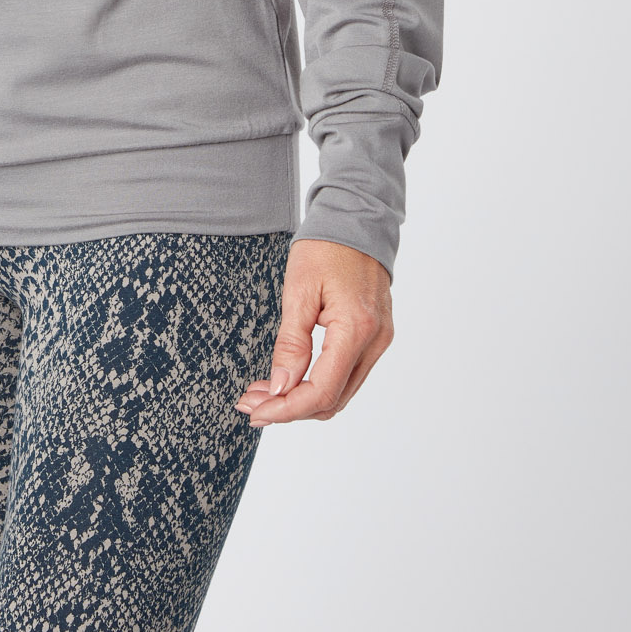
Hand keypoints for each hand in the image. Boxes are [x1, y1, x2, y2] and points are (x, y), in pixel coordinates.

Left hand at [236, 238, 392, 425]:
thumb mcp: (299, 290)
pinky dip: (319, 383)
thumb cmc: (326, 247)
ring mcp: (379, 341)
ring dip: (302, 398)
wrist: (357, 219)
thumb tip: (281, 387)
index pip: (321, 391)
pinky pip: (348, 374)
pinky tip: (290, 378)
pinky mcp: (376, 337)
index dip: (286, 409)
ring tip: (264, 392)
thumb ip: (291, 343)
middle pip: (332, 400)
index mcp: (356, 329)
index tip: (255, 412)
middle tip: (250, 402)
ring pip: (341, 392)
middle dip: (289, 407)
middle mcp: (375, 342)